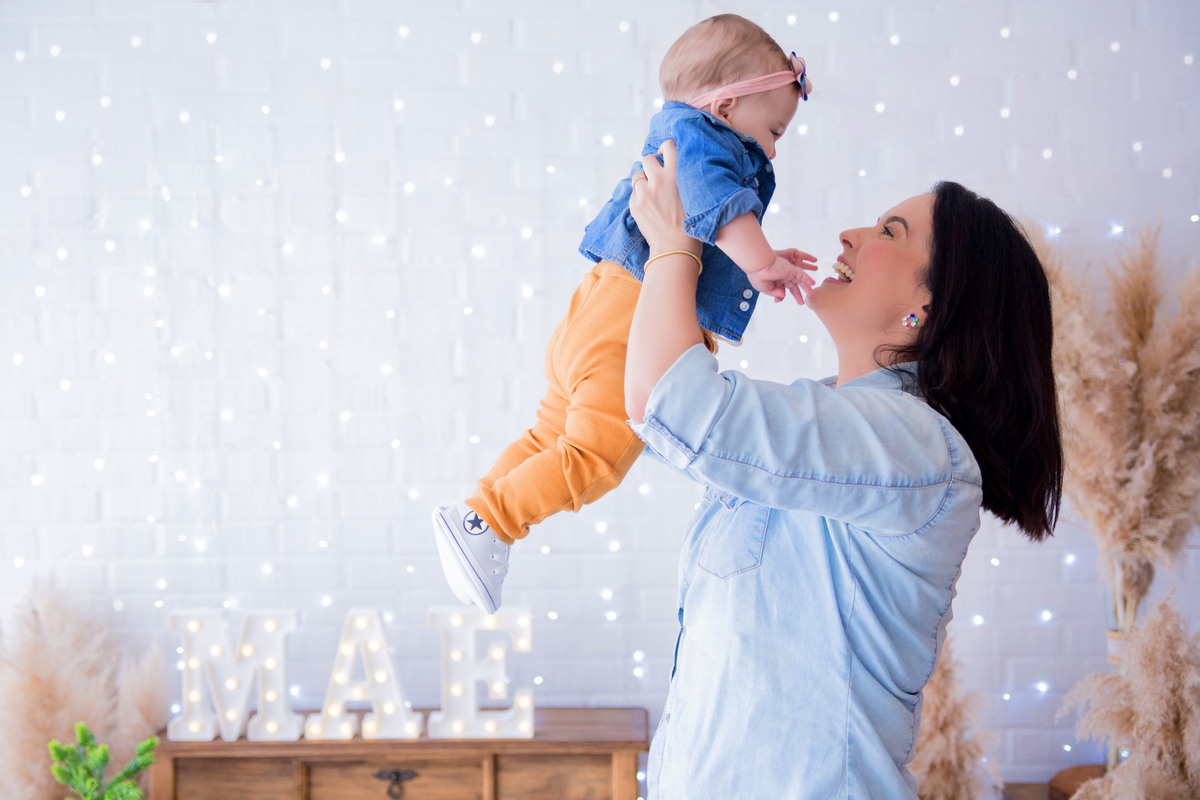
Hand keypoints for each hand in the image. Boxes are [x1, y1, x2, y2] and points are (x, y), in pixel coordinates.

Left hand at [628, 139, 699, 254]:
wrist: (676, 246)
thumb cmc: (689, 221)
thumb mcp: (693, 193)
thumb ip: (680, 177)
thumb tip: (668, 164)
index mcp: (677, 174)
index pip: (668, 146)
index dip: (664, 148)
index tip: (664, 156)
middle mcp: (659, 179)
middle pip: (648, 158)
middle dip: (651, 166)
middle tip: (657, 178)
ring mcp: (645, 192)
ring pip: (638, 175)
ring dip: (643, 182)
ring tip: (653, 196)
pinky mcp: (635, 204)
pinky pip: (634, 192)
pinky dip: (639, 197)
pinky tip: (650, 208)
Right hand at [747, 251, 817, 303]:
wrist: (759, 266)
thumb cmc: (758, 276)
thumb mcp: (765, 289)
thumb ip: (775, 293)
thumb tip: (783, 295)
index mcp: (774, 281)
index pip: (781, 290)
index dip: (780, 296)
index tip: (778, 300)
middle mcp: (782, 277)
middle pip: (792, 286)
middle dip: (797, 294)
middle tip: (801, 302)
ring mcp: (787, 273)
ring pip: (799, 281)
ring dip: (806, 287)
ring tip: (811, 294)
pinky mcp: (791, 270)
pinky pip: (802, 275)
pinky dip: (807, 279)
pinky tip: (812, 283)